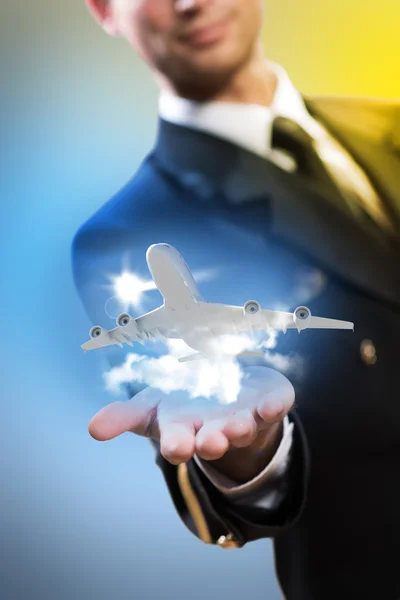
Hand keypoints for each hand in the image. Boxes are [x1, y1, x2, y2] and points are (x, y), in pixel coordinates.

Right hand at [88, 366, 294, 481]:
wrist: (226, 397)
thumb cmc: (184, 405)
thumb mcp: (150, 407)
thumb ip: (124, 416)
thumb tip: (93, 429)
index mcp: (185, 431)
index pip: (178, 441)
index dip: (177, 444)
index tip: (175, 448)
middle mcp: (215, 429)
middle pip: (213, 439)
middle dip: (211, 442)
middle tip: (210, 442)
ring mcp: (245, 416)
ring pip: (244, 426)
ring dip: (240, 427)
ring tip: (236, 426)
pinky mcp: (269, 401)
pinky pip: (276, 405)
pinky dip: (276, 404)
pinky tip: (274, 403)